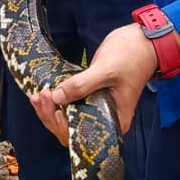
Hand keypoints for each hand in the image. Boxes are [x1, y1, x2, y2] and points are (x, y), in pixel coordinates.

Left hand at [28, 23, 157, 144]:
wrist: (141, 42)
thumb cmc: (131, 58)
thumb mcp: (105, 70)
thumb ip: (82, 85)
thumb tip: (57, 97)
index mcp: (114, 121)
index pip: (83, 136)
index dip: (64, 126)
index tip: (53, 108)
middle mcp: (103, 119)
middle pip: (71, 130)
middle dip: (52, 117)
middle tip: (42, 97)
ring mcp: (96, 108)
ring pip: (68, 118)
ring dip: (50, 110)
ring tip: (38, 96)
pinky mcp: (89, 96)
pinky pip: (70, 104)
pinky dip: (56, 101)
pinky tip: (44, 93)